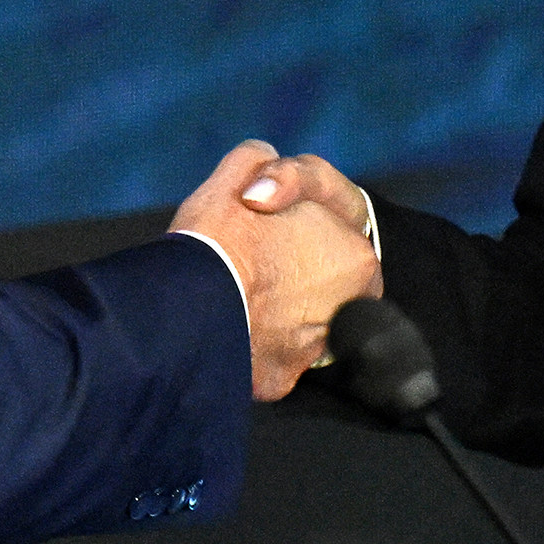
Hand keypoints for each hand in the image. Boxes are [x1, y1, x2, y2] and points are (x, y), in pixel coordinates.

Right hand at [172, 141, 381, 400]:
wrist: (186, 310)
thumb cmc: (220, 240)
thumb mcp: (239, 177)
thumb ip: (263, 164)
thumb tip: (264, 165)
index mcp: (357, 256)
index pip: (333, 243)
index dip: (294, 233)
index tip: (263, 236)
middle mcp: (351, 309)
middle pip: (319, 288)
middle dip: (290, 278)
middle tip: (249, 267)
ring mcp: (317, 350)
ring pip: (296, 326)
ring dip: (273, 314)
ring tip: (236, 298)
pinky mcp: (283, 379)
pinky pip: (270, 360)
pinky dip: (252, 347)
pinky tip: (228, 329)